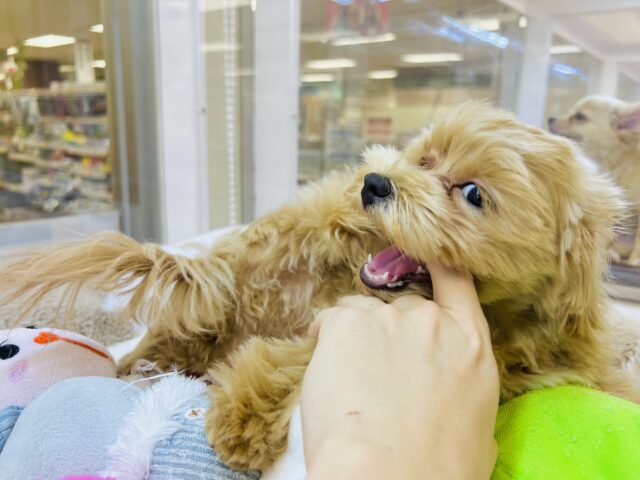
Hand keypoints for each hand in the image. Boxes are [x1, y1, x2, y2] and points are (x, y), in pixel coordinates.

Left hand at [301, 262, 498, 479]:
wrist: (389, 476)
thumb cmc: (437, 469)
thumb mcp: (478, 426)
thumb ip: (463, 388)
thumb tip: (451, 393)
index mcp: (470, 343)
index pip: (455, 280)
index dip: (437, 264)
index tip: (423, 260)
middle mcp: (431, 320)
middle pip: (402, 305)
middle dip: (388, 329)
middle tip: (374, 369)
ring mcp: (387, 318)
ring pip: (361, 311)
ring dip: (354, 335)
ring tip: (347, 378)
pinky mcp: (346, 324)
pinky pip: (330, 319)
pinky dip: (323, 337)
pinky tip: (326, 371)